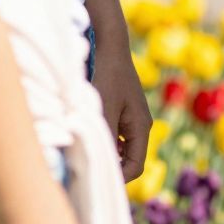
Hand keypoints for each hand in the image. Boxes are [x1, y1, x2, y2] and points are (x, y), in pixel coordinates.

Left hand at [92, 35, 153, 182]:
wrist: (109, 43)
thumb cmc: (105, 75)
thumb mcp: (102, 111)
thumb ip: (103, 140)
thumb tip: (96, 167)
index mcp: (141, 128)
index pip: (135, 167)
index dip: (117, 178)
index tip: (93, 180)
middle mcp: (140, 125)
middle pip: (129, 160)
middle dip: (109, 167)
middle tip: (84, 171)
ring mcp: (130, 117)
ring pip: (119, 148)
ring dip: (104, 152)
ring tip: (81, 153)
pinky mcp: (120, 109)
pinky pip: (113, 135)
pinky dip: (101, 139)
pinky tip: (84, 135)